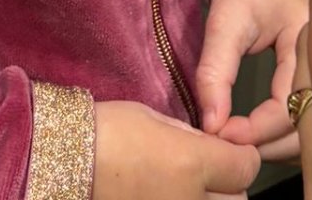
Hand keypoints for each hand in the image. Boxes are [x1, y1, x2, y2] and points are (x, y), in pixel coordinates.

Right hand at [92, 100, 259, 198]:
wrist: (65, 157)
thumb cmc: (108, 130)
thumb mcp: (155, 119)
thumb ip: (192, 138)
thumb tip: (212, 148)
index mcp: (192, 164)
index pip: (246, 168)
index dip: (242, 155)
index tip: (232, 148)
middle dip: (230, 184)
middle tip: (212, 170)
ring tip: (189, 185)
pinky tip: (168, 193)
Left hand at [194, 0, 308, 163]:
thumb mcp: (225, 20)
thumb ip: (215, 71)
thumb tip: (210, 126)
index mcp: (311, 42)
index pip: (294, 107)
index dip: (258, 130)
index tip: (221, 134)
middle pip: (311, 126)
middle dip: (270, 146)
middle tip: (230, 147)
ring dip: (278, 145)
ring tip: (240, 143)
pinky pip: (308, 116)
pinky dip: (285, 134)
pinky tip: (258, 135)